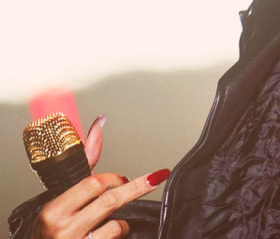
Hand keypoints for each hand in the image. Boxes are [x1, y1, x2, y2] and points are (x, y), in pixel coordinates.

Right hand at [30, 116, 169, 237]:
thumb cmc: (54, 225)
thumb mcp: (64, 193)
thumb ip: (86, 160)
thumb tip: (100, 122)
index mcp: (54, 208)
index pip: (92, 184)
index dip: (112, 178)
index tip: (121, 178)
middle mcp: (63, 227)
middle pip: (110, 201)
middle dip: (136, 188)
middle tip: (156, 178)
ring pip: (116, 224)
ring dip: (124, 218)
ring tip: (118, 219)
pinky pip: (116, 238)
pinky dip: (121, 233)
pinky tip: (112, 233)